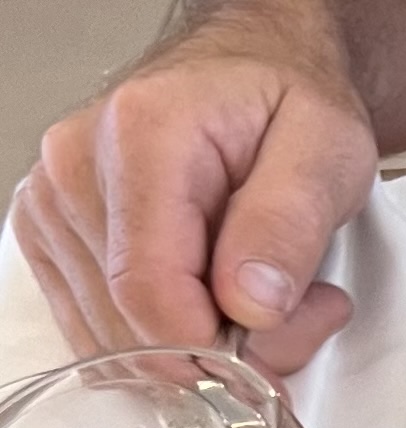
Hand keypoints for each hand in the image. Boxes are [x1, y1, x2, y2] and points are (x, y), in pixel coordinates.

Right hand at [13, 20, 378, 374]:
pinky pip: (104, 335)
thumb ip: (290, 224)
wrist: (247, 71)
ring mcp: (55, 205)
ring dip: (200, 351)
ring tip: (263, 296)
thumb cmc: (285, 101)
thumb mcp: (327, 150)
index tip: (278, 348)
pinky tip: (213, 302)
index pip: (151, 294)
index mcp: (139, 137)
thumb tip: (250, 304)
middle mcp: (76, 168)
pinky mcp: (52, 236)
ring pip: (119, 343)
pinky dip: (166, 342)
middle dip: (225, 352)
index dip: (217, 351)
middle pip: (136, 327)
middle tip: (298, 310)